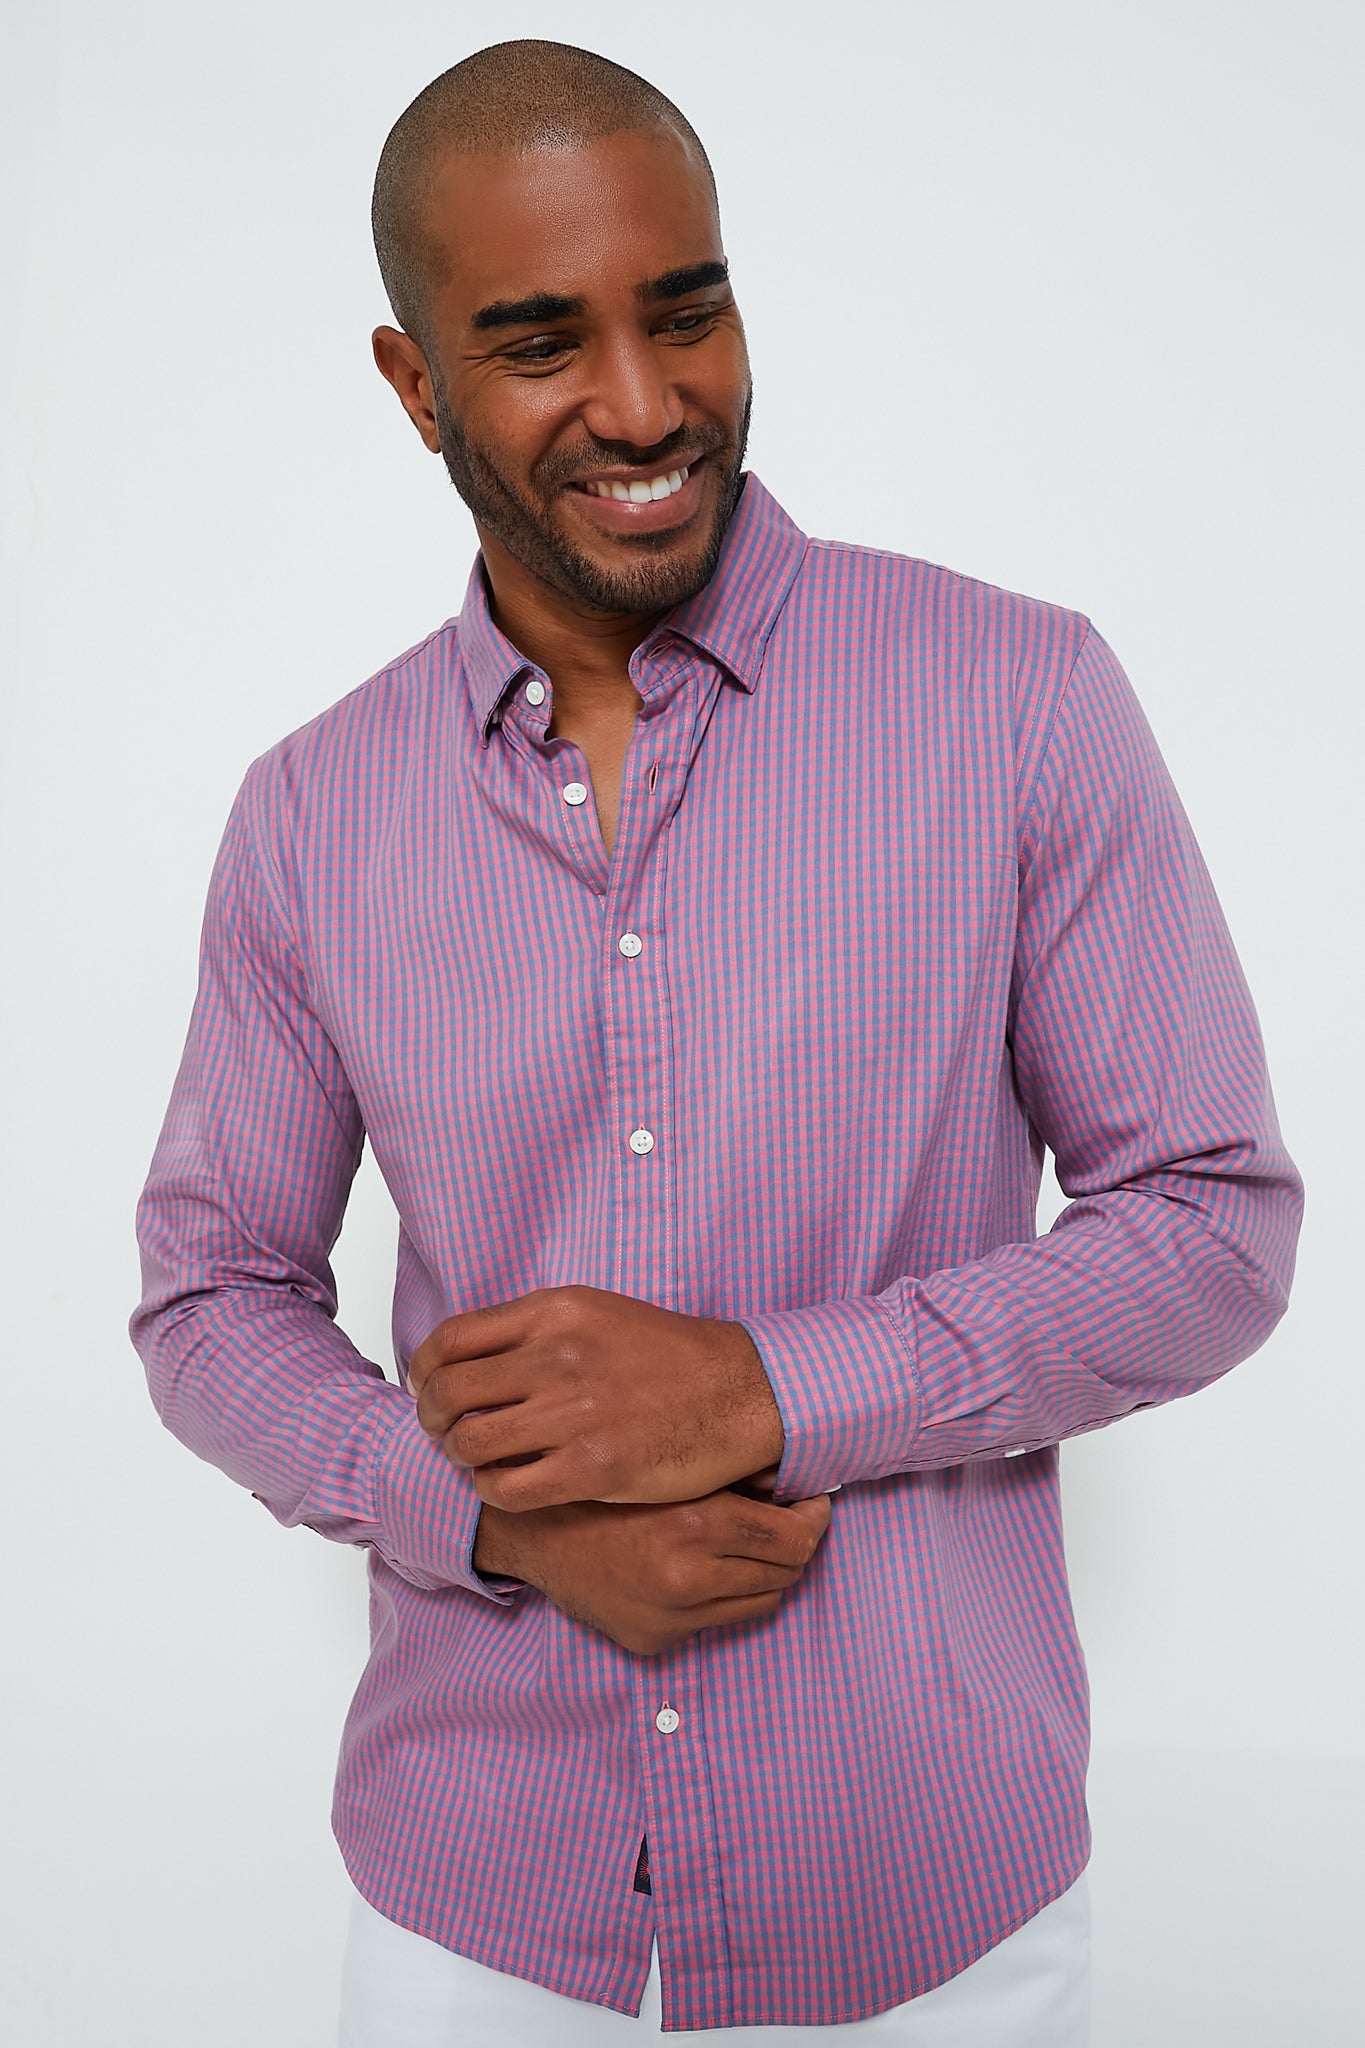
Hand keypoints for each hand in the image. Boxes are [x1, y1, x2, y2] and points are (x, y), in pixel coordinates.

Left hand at [409, 1286, 784, 1511]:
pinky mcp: (591, 1469)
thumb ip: (535, 1329)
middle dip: (433, 1419)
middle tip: (446, 1432)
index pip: (450, 1341)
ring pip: (469, 1444)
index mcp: (554, 1313)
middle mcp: (556, 1358)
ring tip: (479, 1461)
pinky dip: (492, 1491)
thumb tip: (471, 1356)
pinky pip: (506, 1489)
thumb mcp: (597, 1313)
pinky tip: (509, 1485)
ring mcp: (572, 1415)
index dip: (426, 1371)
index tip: (430, 1389)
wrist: (738, 1393)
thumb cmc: (669, 1355)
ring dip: (462, 1458)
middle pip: (448, 1394)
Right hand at [473, 1488, 833, 1657]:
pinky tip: (704, 1565)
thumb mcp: (667, 1463)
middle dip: (795, 1543)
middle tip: (789, 1518)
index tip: (813, 1502)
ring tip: (750, 1541)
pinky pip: (717, 1620)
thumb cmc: (601, 1481)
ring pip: (760, 1602)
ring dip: (765, 1571)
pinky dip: (722, 1594)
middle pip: (785, 1574)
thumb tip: (788, 1478)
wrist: (529, 1527)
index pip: (794, 1539)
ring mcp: (670, 1618)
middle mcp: (686, 1580)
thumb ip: (732, 1471)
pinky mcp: (653, 1641)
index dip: (815, 1518)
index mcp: (693, 1526)